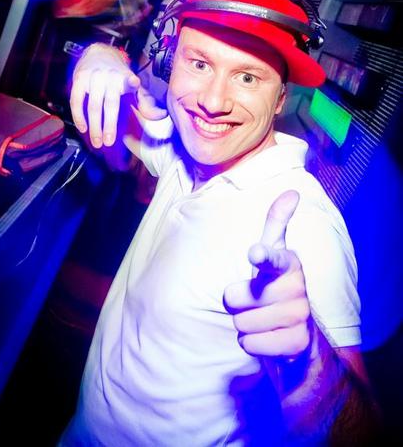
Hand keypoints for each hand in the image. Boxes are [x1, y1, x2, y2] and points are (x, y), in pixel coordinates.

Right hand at [70, 43, 165, 147]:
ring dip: (94, 126)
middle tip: (109, 142)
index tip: (134, 83)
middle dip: (109, 125)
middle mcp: (110, 76)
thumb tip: (160, 115)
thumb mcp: (133, 85)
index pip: (130, 81)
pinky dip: (78, 116)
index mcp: (125, 78)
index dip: (131, 83)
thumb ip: (145, 102)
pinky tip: (83, 128)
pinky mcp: (79, 79)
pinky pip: (76, 100)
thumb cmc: (117, 74)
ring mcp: (93, 77)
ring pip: (93, 105)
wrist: (98, 52)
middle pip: (110, 103)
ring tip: (97, 141)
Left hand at [224, 190, 310, 357]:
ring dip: (244, 324)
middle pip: (239, 297)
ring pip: (243, 322)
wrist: (299, 335)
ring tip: (260, 320)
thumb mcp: (275, 253)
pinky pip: (252, 344)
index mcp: (289, 263)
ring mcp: (300, 316)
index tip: (254, 253)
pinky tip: (265, 338)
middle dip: (237, 303)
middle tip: (252, 302)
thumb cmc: (277, 287)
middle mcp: (298, 287)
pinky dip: (251, 344)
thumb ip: (277, 223)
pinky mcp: (298, 343)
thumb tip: (292, 192)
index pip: (273, 258)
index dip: (262, 256)